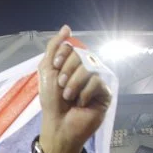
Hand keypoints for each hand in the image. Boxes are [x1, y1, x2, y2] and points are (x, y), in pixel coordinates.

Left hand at [38, 25, 111, 152]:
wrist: (58, 125)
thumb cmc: (51, 102)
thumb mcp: (47, 71)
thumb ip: (54, 47)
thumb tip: (67, 27)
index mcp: (73, 64)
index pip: (73, 47)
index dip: (63, 54)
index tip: (56, 66)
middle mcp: (86, 69)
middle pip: (82, 55)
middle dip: (67, 71)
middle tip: (62, 87)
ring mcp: (97, 80)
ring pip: (90, 68)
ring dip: (74, 84)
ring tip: (69, 97)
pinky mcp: (105, 93)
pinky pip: (97, 82)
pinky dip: (85, 93)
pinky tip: (81, 104)